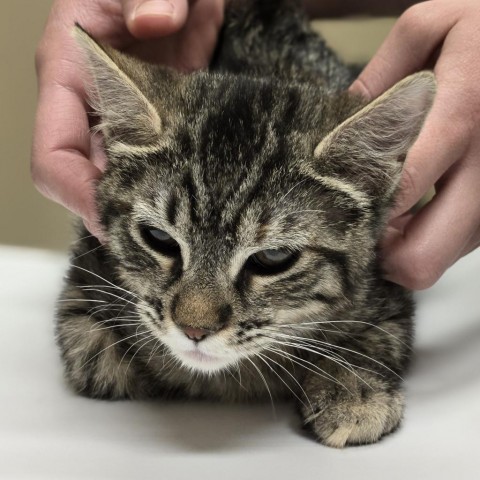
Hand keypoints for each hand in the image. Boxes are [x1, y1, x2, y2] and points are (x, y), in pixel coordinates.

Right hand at [32, 0, 223, 240]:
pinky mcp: (155, 128)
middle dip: (114, 214)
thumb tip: (151, 21)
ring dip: (141, 208)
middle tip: (156, 243)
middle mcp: (89, 110)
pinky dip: (164, 191)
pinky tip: (191, 207)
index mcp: (68, 76)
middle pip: (86, 183)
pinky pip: (150, 170)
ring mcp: (122, 123)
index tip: (116, 221)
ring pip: (119, 182)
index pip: (54, 157)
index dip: (78, 195)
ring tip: (176, 233)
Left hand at [350, 0, 479, 289]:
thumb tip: (338, 129)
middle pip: (422, 256)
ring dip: (404, 245)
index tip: (334, 208)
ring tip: (389, 210)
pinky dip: (428, 237)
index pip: (403, 186)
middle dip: (382, 253)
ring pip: (439, 258)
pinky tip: (417, 208)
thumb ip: (378, 77)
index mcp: (461, 113)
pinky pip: (457, 246)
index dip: (361, 211)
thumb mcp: (430, 27)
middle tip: (362, 226)